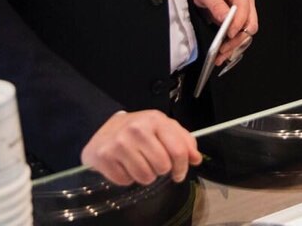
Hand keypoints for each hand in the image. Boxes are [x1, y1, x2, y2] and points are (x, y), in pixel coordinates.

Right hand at [80, 110, 200, 185]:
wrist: (106, 130)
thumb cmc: (138, 130)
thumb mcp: (163, 128)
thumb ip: (183, 141)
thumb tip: (196, 158)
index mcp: (155, 119)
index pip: (178, 150)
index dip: (182, 167)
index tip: (179, 174)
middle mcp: (137, 129)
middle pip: (162, 166)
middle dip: (161, 170)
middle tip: (154, 163)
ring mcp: (119, 143)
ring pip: (145, 177)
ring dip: (145, 176)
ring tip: (139, 164)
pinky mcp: (105, 157)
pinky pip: (126, 181)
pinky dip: (128, 178)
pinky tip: (125, 166)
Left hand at [191, 0, 257, 64]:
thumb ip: (216, 4)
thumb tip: (225, 18)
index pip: (245, 10)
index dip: (238, 24)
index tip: (228, 34)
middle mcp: (246, 1)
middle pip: (250, 24)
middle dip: (238, 38)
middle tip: (224, 47)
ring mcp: (244, 11)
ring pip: (246, 33)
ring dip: (235, 46)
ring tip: (221, 55)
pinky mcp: (238, 21)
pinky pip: (240, 35)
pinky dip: (233, 46)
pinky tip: (224, 54)